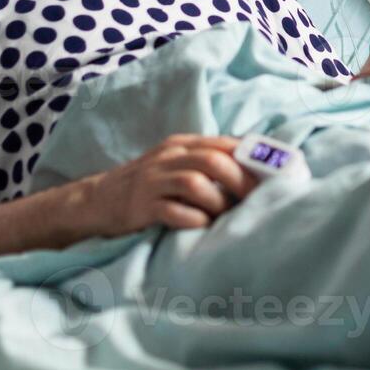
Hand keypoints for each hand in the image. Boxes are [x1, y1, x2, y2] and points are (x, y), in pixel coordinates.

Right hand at [82, 134, 258, 236]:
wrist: (98, 200)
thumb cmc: (149, 184)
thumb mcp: (175, 163)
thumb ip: (205, 162)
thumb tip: (252, 172)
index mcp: (182, 144)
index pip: (224, 143)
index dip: (250, 159)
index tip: (271, 175)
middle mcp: (168, 157)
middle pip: (213, 161)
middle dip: (239, 181)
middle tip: (253, 200)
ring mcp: (153, 181)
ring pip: (195, 183)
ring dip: (217, 202)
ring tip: (224, 216)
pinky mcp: (141, 206)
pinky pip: (174, 211)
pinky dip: (194, 220)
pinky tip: (202, 226)